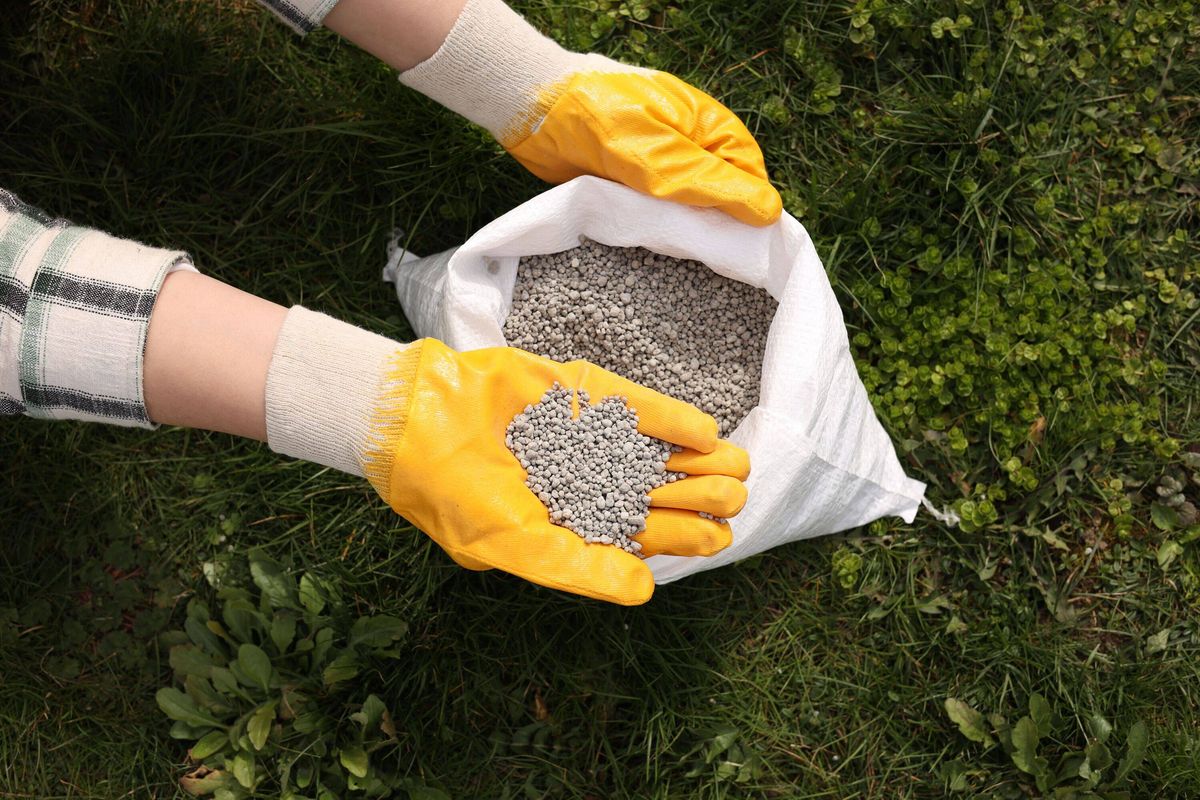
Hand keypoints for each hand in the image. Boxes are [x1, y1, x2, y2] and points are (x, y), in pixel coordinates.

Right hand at [362, 339, 749, 604]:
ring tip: (739, 466)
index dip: (680, 537)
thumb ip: (578, 567)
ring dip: (695, 459)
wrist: (411, 421)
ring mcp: (584, 434)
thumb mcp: (515, 545)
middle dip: (698, 497)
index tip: (720, 538)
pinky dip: (667, 418)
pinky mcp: (577, 394)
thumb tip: (646, 590)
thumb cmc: (454, 496)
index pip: (639, 533)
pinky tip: (703, 431)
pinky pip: (631, 406)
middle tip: (738, 498)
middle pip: (655, 492)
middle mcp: (584, 478)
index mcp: (571, 521)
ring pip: (652, 450)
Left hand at [505, 69, 782, 227]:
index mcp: (709, 126)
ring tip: (667, 252)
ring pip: (686, 209)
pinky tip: (644, 246)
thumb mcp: (660, 157)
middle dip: (711, 225)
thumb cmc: (599, 118)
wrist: (531, 107)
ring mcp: (658, 163)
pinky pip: (654, 214)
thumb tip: (770, 214)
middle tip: (696, 254)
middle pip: (719, 195)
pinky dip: (651, 230)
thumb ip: (712, 185)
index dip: (747, 211)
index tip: (738, 248)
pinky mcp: (630, 182)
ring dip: (678, 231)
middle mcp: (689, 145)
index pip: (749, 176)